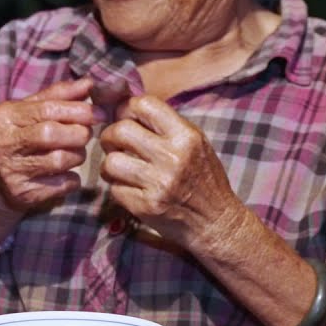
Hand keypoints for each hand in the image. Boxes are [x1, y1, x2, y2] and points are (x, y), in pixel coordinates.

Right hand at [0, 77, 97, 224]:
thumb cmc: (19, 138)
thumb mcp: (29, 112)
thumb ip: (57, 96)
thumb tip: (89, 83)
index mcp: (4, 116)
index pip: (47, 109)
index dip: (78, 110)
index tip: (100, 113)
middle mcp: (3, 142)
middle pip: (52, 134)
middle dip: (78, 133)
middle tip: (85, 134)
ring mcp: (11, 170)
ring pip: (60, 160)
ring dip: (77, 156)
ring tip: (74, 152)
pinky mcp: (23, 193)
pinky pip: (63, 184)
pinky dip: (72, 179)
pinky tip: (65, 174)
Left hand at [99, 95, 247, 252]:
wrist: (216, 223)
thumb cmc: (202, 178)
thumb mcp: (194, 144)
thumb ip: (163, 125)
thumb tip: (122, 102)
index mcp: (187, 136)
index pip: (144, 104)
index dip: (126, 108)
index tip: (124, 119)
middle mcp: (174, 157)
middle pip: (121, 130)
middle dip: (110, 135)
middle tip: (113, 144)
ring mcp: (160, 184)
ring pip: (111, 161)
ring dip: (109, 164)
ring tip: (119, 168)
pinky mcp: (147, 206)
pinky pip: (114, 188)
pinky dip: (117, 187)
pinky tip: (129, 188)